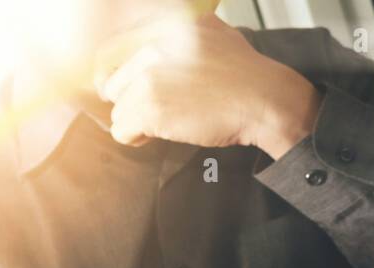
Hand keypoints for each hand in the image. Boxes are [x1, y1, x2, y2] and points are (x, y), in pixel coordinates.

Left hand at [93, 13, 321, 158]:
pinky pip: (121, 130)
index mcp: (166, 23)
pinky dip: (136, 138)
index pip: (109, 50)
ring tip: (168, 119)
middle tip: (159, 108)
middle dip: (131, 100)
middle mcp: (154, 44)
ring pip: (118, 109)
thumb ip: (171, 37)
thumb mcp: (207, 33)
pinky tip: (161, 132)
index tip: (126, 89)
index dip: (115, 75)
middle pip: (112, 83)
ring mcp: (150, 75)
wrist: (264, 100)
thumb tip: (133, 55)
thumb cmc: (240, 74)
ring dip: (138, 120)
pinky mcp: (150, 107)